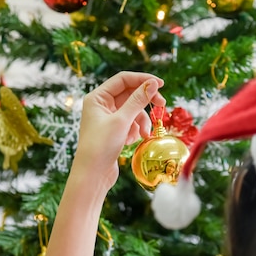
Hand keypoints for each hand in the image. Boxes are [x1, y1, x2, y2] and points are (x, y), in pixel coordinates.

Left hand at [73, 71, 164, 188]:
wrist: (92, 175)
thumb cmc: (101, 146)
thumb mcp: (122, 121)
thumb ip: (138, 100)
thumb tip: (153, 83)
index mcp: (97, 97)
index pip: (123, 79)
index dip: (143, 79)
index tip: (161, 84)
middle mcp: (101, 105)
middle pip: (130, 94)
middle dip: (146, 102)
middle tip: (163, 106)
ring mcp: (108, 119)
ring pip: (133, 111)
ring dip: (142, 121)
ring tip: (144, 134)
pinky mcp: (114, 131)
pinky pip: (131, 123)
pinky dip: (136, 130)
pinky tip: (132, 141)